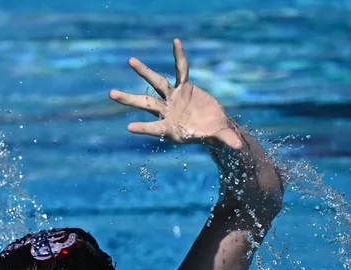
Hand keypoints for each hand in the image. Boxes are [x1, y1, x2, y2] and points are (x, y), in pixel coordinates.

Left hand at [109, 39, 240, 148]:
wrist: (213, 126)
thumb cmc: (212, 135)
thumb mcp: (219, 138)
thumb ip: (225, 139)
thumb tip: (239, 147)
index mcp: (170, 129)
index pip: (154, 128)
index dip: (144, 128)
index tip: (129, 128)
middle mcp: (167, 112)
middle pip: (145, 104)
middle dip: (128, 99)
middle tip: (111, 94)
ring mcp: (173, 98)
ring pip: (156, 83)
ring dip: (143, 71)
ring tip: (130, 60)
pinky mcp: (184, 87)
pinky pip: (181, 69)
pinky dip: (179, 56)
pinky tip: (176, 42)